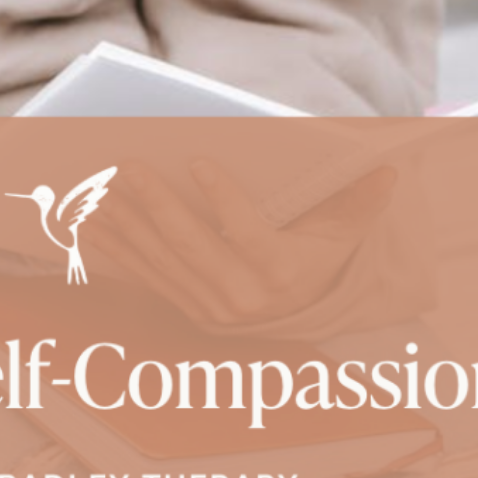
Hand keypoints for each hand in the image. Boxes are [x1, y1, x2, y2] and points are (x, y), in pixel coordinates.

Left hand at [88, 157, 396, 328]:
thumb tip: (388, 169)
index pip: (247, 233)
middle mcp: (242, 296)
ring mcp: (209, 306)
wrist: (302, 315)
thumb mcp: (344, 233)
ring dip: (127, 225)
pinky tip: (90, 227)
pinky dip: (116, 252)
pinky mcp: (185, 308)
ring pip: (161, 262)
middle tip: (128, 167)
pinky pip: (144, 278)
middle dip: (156, 206)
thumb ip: (360, 202)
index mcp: (279, 271)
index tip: (198, 162)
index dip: (223, 200)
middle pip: (192, 247)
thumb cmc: (320, 258)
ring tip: (100, 189)